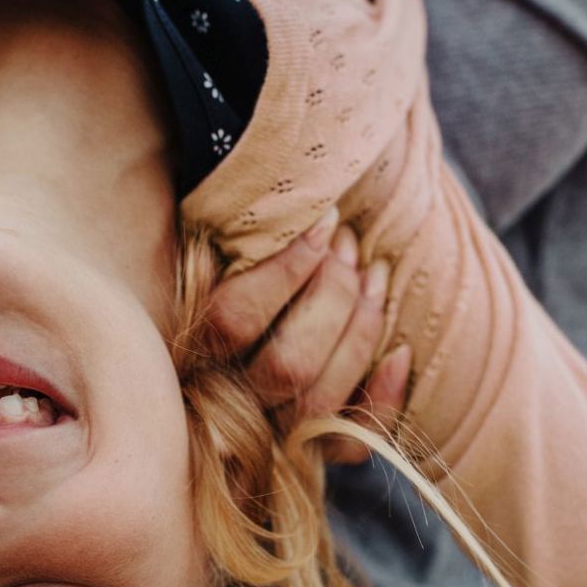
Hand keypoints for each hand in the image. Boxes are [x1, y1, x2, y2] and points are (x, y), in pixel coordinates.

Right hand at [206, 210, 410, 463]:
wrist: (239, 320)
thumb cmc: (228, 256)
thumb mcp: (212, 228)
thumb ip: (223, 216)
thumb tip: (235, 138)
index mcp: (184, 343)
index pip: (233, 321)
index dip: (286, 270)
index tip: (323, 222)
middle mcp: (221, 398)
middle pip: (287, 366)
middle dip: (333, 295)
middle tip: (350, 244)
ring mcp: (268, 429)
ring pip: (318, 401)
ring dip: (361, 332)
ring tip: (376, 275)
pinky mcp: (311, 448)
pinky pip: (349, 445)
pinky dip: (383, 403)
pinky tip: (402, 353)